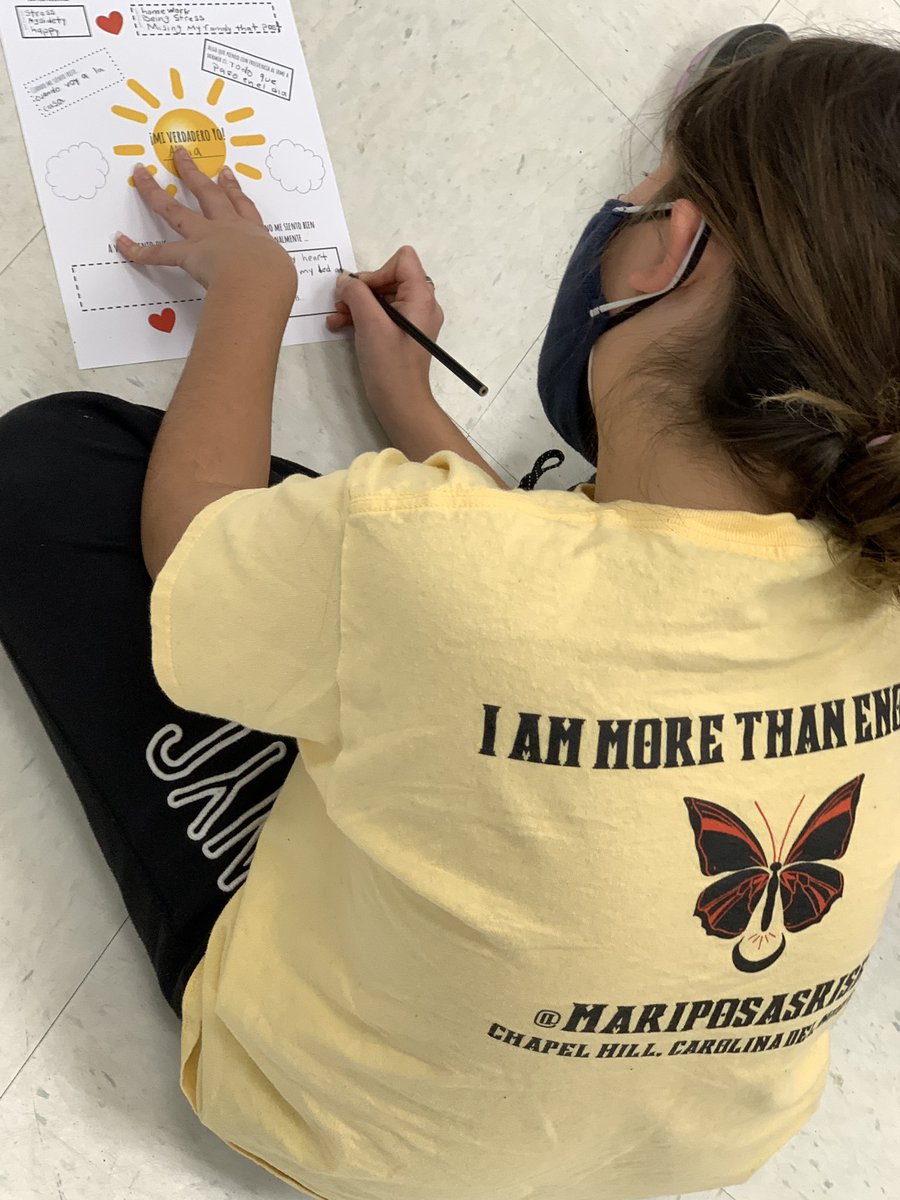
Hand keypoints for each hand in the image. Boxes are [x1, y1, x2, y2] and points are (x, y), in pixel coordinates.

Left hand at [115, 147, 296, 293]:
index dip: (232, 188)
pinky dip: (138, 251)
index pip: (241, 206)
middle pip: (207, 194)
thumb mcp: (279, 271)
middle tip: (181, 156)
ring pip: (175, 210)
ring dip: (155, 192)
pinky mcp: (189, 255)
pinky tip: (122, 243)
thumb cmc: (275, 277)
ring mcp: (205, 238)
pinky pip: (158, 254)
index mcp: (252, 233)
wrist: (261, 279)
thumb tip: (272, 280)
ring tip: (141, 174)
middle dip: (193, 174)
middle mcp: (227, 228)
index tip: (225, 173)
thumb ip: (273, 272)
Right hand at [329, 245, 443, 411]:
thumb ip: (356, 294)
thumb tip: (344, 281)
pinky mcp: (402, 333)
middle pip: (389, 277)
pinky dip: (362, 316)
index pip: (402, 260)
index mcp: (421, 297)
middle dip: (362, 290)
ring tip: (336, 318)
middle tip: (342, 306)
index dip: (378, 271)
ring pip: (381, 296)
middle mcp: (421, 304)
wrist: (400, 404)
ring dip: (357, 304)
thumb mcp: (370, 324)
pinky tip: (340, 326)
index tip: (363, 294)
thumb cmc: (390, 365)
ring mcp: (412, 319)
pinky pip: (382, 314)